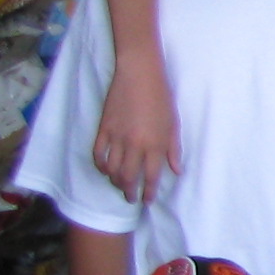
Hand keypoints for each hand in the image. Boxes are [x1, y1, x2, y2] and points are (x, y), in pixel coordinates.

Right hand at [92, 64, 181, 207]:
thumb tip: (176, 171)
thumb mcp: (173, 124)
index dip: (149, 192)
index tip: (148, 200)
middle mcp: (136, 145)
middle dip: (130, 193)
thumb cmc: (161, 97)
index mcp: (156, 144)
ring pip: (112, 170)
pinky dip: (100, 166)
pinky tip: (105, 170)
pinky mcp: (103, 129)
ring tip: (120, 186)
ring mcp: (117, 138)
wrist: (139, 74)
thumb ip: (173, 149)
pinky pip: (98, 154)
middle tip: (131, 198)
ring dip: (115, 182)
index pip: (151, 177)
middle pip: (129, 178)